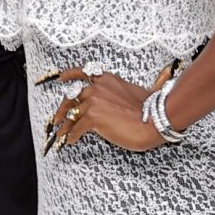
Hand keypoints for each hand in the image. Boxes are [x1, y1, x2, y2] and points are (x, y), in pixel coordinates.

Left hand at [40, 64, 167, 155]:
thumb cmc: (152, 110)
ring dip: (65, 126)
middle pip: (71, 97)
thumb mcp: (138, 92)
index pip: (83, 73)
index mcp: (108, 80)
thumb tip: (127, 95)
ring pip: (72, 115)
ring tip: (61, 134)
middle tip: (58, 118)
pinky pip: (76, 129)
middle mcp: (97, 89)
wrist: (156, 120)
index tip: (61, 78)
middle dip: (63, 109)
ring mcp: (94, 103)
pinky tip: (71, 141)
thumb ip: (126, 91)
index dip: (69, 76)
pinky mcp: (93, 119)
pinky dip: (72, 136)